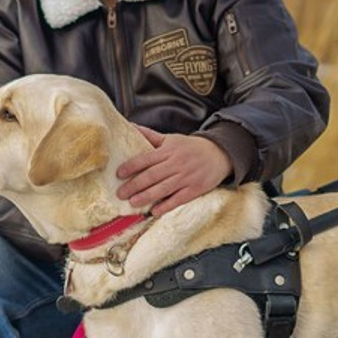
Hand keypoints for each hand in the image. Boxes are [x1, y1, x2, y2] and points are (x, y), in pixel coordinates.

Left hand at [116, 127, 231, 215]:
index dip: (131, 166)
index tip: (119, 173)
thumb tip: (130, 126)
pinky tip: (154, 211)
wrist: (218, 154)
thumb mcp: (170, 139)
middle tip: (120, 193)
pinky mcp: (195, 189)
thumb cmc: (189, 147)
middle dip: (134, 185)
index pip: (146, 158)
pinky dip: (166, 206)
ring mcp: (186, 177)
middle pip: (152, 175)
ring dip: (146, 196)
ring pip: (163, 188)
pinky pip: (178, 199)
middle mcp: (176, 163)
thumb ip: (150, 135)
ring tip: (133, 202)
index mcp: (168, 150)